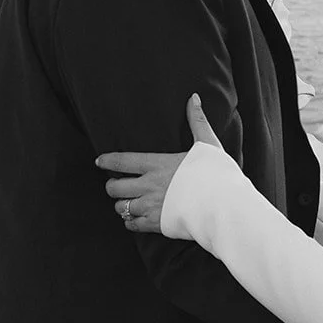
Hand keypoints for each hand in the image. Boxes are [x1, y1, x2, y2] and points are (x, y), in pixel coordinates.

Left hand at [95, 94, 216, 232]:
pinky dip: (131, 222)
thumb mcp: (207, 144)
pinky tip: (136, 219)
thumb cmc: (216, 173)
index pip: (122, 161)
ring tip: (128, 203)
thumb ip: (197, 121)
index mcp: (157, 164)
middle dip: (112, 186)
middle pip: (114, 187)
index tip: (99, 161)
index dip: (107, 161)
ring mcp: (151, 206)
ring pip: (121, 207)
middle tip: (116, 185)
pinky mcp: (156, 224)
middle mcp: (149, 185)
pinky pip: (132, 225)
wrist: (223, 205)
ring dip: (122, 205)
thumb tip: (194, 97)